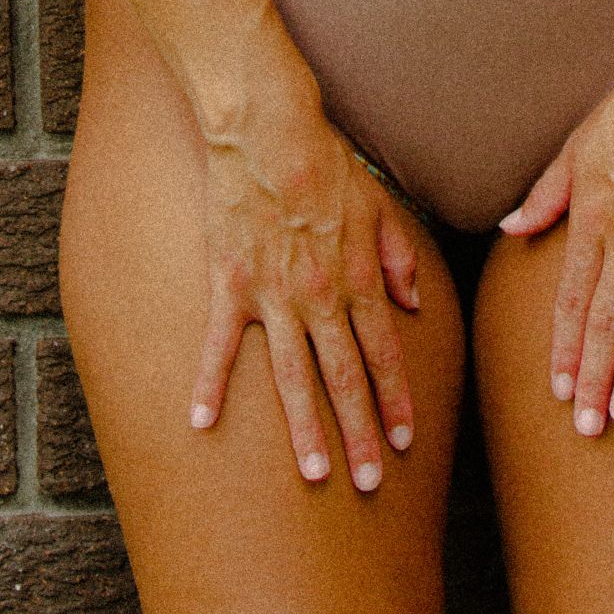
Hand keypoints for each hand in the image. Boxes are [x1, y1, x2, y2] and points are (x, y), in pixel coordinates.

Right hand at [189, 109, 424, 490]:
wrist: (268, 128)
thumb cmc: (326, 162)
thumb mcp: (379, 203)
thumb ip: (398, 255)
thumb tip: (413, 301)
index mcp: (358, 275)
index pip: (383, 352)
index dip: (394, 400)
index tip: (402, 442)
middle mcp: (320, 294)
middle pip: (345, 377)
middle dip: (359, 434)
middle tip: (368, 485)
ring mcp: (273, 293)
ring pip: (293, 375)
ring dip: (305, 429)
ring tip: (315, 474)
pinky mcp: (230, 283)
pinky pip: (220, 344)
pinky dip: (209, 384)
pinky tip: (200, 424)